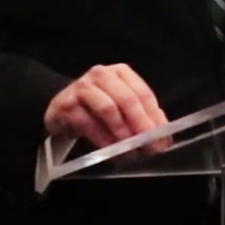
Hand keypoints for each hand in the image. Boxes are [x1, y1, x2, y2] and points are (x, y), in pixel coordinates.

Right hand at [44, 63, 170, 150]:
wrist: (60, 110)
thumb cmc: (95, 108)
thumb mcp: (121, 108)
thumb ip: (143, 116)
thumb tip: (164, 136)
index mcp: (120, 72)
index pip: (143, 94)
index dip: (155, 118)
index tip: (162, 139)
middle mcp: (101, 75)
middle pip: (127, 100)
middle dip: (141, 126)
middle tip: (149, 147)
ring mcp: (82, 88)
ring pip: (108, 109)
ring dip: (122, 133)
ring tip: (130, 151)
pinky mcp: (66, 105)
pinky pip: (89, 124)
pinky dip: (103, 140)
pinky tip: (111, 152)